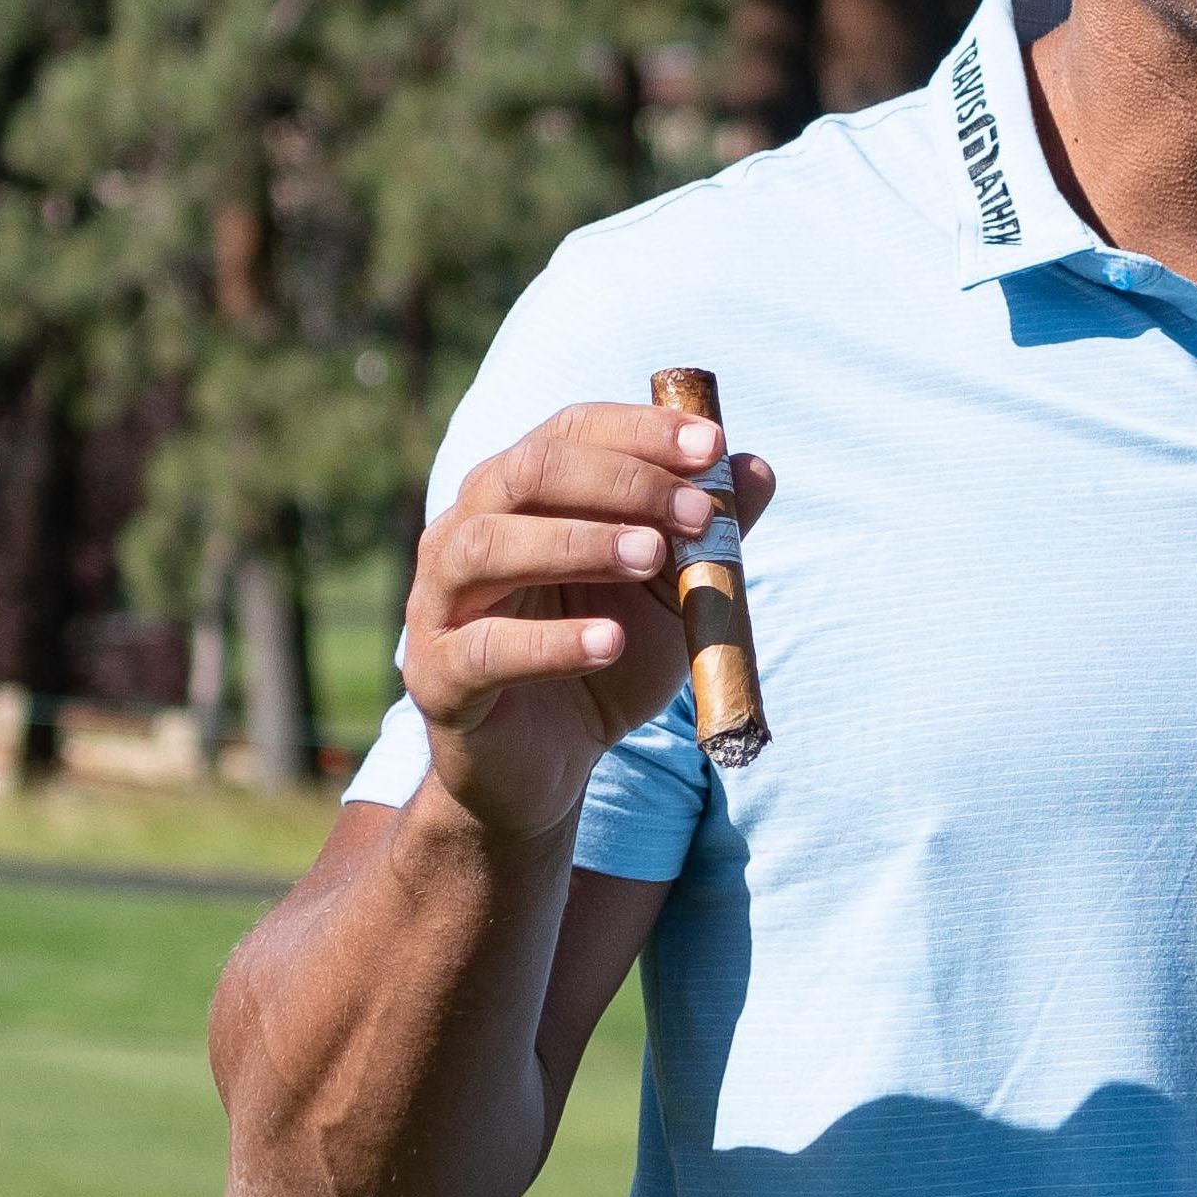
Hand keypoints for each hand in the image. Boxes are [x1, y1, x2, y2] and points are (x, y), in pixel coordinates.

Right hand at [404, 400, 775, 842]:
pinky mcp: (438, 676)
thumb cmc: (603, 656)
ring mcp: (440, 602)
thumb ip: (704, 534)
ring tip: (653, 557)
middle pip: (526, 473)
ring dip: (578, 542)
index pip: (567, 432)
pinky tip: (609, 641)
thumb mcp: (668, 593)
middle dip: (622, 483)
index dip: (639, 431)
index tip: (711, 446)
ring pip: (488, 546)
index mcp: (518, 498)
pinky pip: (485, 648)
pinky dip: (551, 642)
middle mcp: (466, 532)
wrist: (549, 765)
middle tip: (700, 515)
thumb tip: (757, 468)